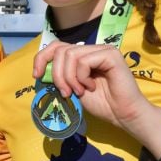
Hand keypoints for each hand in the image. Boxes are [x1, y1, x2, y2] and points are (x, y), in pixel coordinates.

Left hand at [33, 42, 160, 156]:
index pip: (56, 46)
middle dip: (56, 74)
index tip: (37, 75)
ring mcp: (102, 50)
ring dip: (69, 78)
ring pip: (70, 55)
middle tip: (64, 92)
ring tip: (79, 91)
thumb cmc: (101, 104)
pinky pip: (84, 61)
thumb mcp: (73, 89)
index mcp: (82, 55)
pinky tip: (91, 87)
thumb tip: (40, 72)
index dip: (42, 58)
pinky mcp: (110, 54)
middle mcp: (91, 49)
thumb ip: (60, 78)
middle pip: (60, 50)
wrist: (123, 115)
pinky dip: (82, 77)